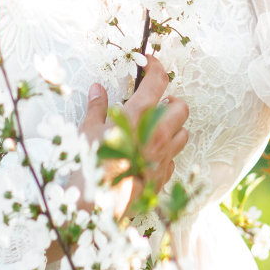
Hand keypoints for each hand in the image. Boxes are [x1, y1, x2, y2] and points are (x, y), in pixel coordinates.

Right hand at [78, 57, 189, 218]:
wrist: (97, 207)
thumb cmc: (89, 165)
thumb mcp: (86, 131)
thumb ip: (96, 108)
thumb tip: (98, 89)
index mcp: (138, 116)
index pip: (157, 82)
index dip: (156, 67)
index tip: (149, 62)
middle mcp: (157, 134)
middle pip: (181, 108)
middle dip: (172, 102)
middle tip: (155, 104)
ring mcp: (163, 156)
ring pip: (183, 133)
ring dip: (172, 127)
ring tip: (153, 129)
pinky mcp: (163, 176)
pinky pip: (173, 159)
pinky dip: (165, 153)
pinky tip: (147, 155)